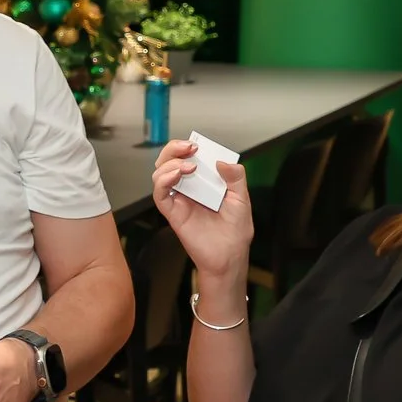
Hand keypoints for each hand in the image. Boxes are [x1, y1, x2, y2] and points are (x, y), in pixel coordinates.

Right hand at [150, 139, 252, 293]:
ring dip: (169, 163)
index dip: (187, 147)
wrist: (230, 257)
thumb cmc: (235, 231)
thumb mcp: (242, 199)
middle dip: (174, 149)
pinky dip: (163, 181)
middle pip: (168, 161)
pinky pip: (159, 194)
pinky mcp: (172, 213)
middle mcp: (188, 188)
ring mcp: (179, 200)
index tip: (197, 144)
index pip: (188, 157)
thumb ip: (235, 178)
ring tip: (188, 166)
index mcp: (204, 182)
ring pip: (160, 174)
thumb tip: (222, 161)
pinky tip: (176, 176)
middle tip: (190, 148)